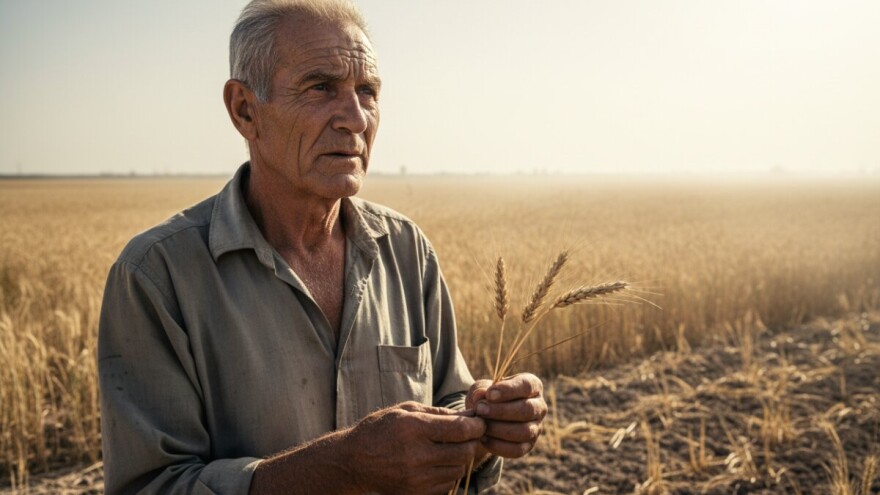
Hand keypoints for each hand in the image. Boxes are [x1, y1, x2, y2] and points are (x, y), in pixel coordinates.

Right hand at [344, 401, 485, 494]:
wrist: (353, 461)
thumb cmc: (380, 429)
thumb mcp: (405, 411)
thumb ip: (437, 412)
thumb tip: (468, 415)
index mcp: (414, 429)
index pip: (460, 429)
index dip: (476, 425)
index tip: (479, 422)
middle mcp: (417, 455)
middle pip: (464, 451)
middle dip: (472, 441)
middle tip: (468, 435)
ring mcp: (417, 478)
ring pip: (458, 469)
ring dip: (460, 458)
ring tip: (448, 448)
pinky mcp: (416, 493)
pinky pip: (447, 483)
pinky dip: (448, 472)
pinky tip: (437, 463)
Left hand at [468, 373, 546, 457]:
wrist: (487, 417)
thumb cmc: (488, 397)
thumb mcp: (482, 388)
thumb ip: (481, 389)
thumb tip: (480, 395)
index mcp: (532, 385)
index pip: (527, 386)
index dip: (509, 390)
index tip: (489, 394)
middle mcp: (539, 407)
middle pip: (527, 409)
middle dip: (501, 411)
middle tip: (480, 410)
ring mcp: (536, 427)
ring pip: (524, 431)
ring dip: (499, 429)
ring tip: (480, 425)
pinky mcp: (528, 445)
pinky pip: (517, 449)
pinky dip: (498, 445)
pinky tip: (483, 438)